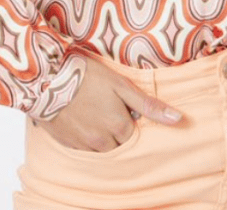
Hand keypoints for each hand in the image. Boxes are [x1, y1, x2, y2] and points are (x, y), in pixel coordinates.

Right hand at [32, 56, 184, 151]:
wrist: (47, 78)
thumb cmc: (87, 76)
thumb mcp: (122, 85)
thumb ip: (149, 105)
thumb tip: (178, 120)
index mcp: (119, 128)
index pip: (134, 135)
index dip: (129, 119)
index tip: (122, 105)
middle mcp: (102, 142)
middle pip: (118, 145)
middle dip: (116, 131)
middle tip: (107, 108)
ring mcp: (83, 146)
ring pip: (100, 149)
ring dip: (101, 135)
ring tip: (93, 111)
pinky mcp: (66, 144)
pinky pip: (82, 148)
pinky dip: (84, 137)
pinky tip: (79, 117)